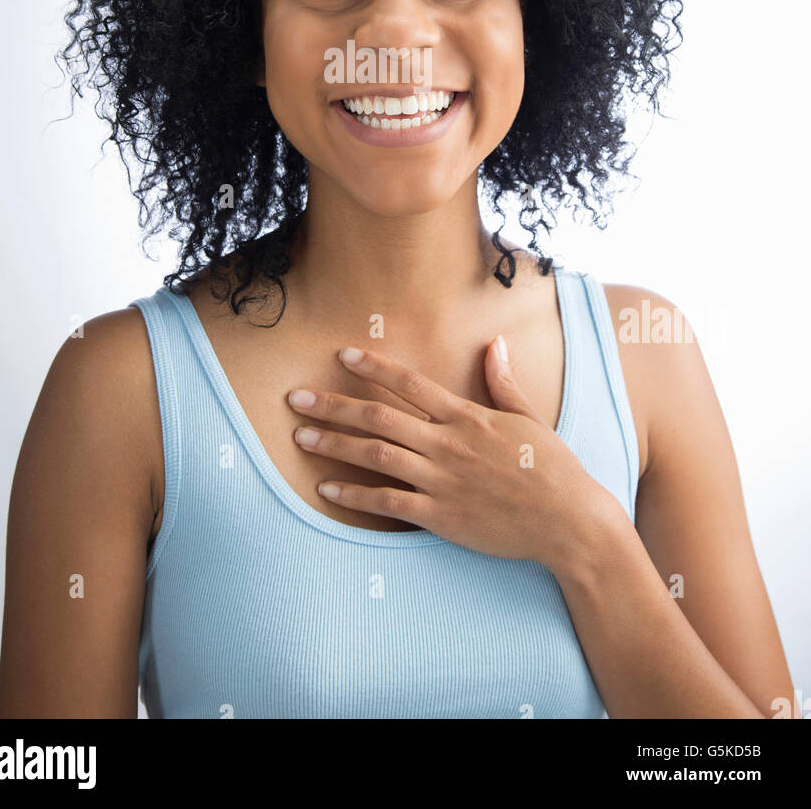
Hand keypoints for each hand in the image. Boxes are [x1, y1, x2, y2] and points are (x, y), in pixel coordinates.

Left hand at [286, 336, 616, 568]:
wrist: (568, 520)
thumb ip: (503, 382)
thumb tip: (495, 344)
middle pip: (379, 417)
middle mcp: (448, 444)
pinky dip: (355, 495)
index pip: (410, 383)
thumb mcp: (528, 418)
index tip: (342, 356)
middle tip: (296, 398)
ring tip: (301, 437)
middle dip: (334, 406)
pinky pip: (388, 502)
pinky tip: (327, 489)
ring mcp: (442, 480)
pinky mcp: (440, 516)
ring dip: (334, 444)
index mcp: (467, 416)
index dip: (374, 368)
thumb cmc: (551, 467)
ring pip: (376, 455)